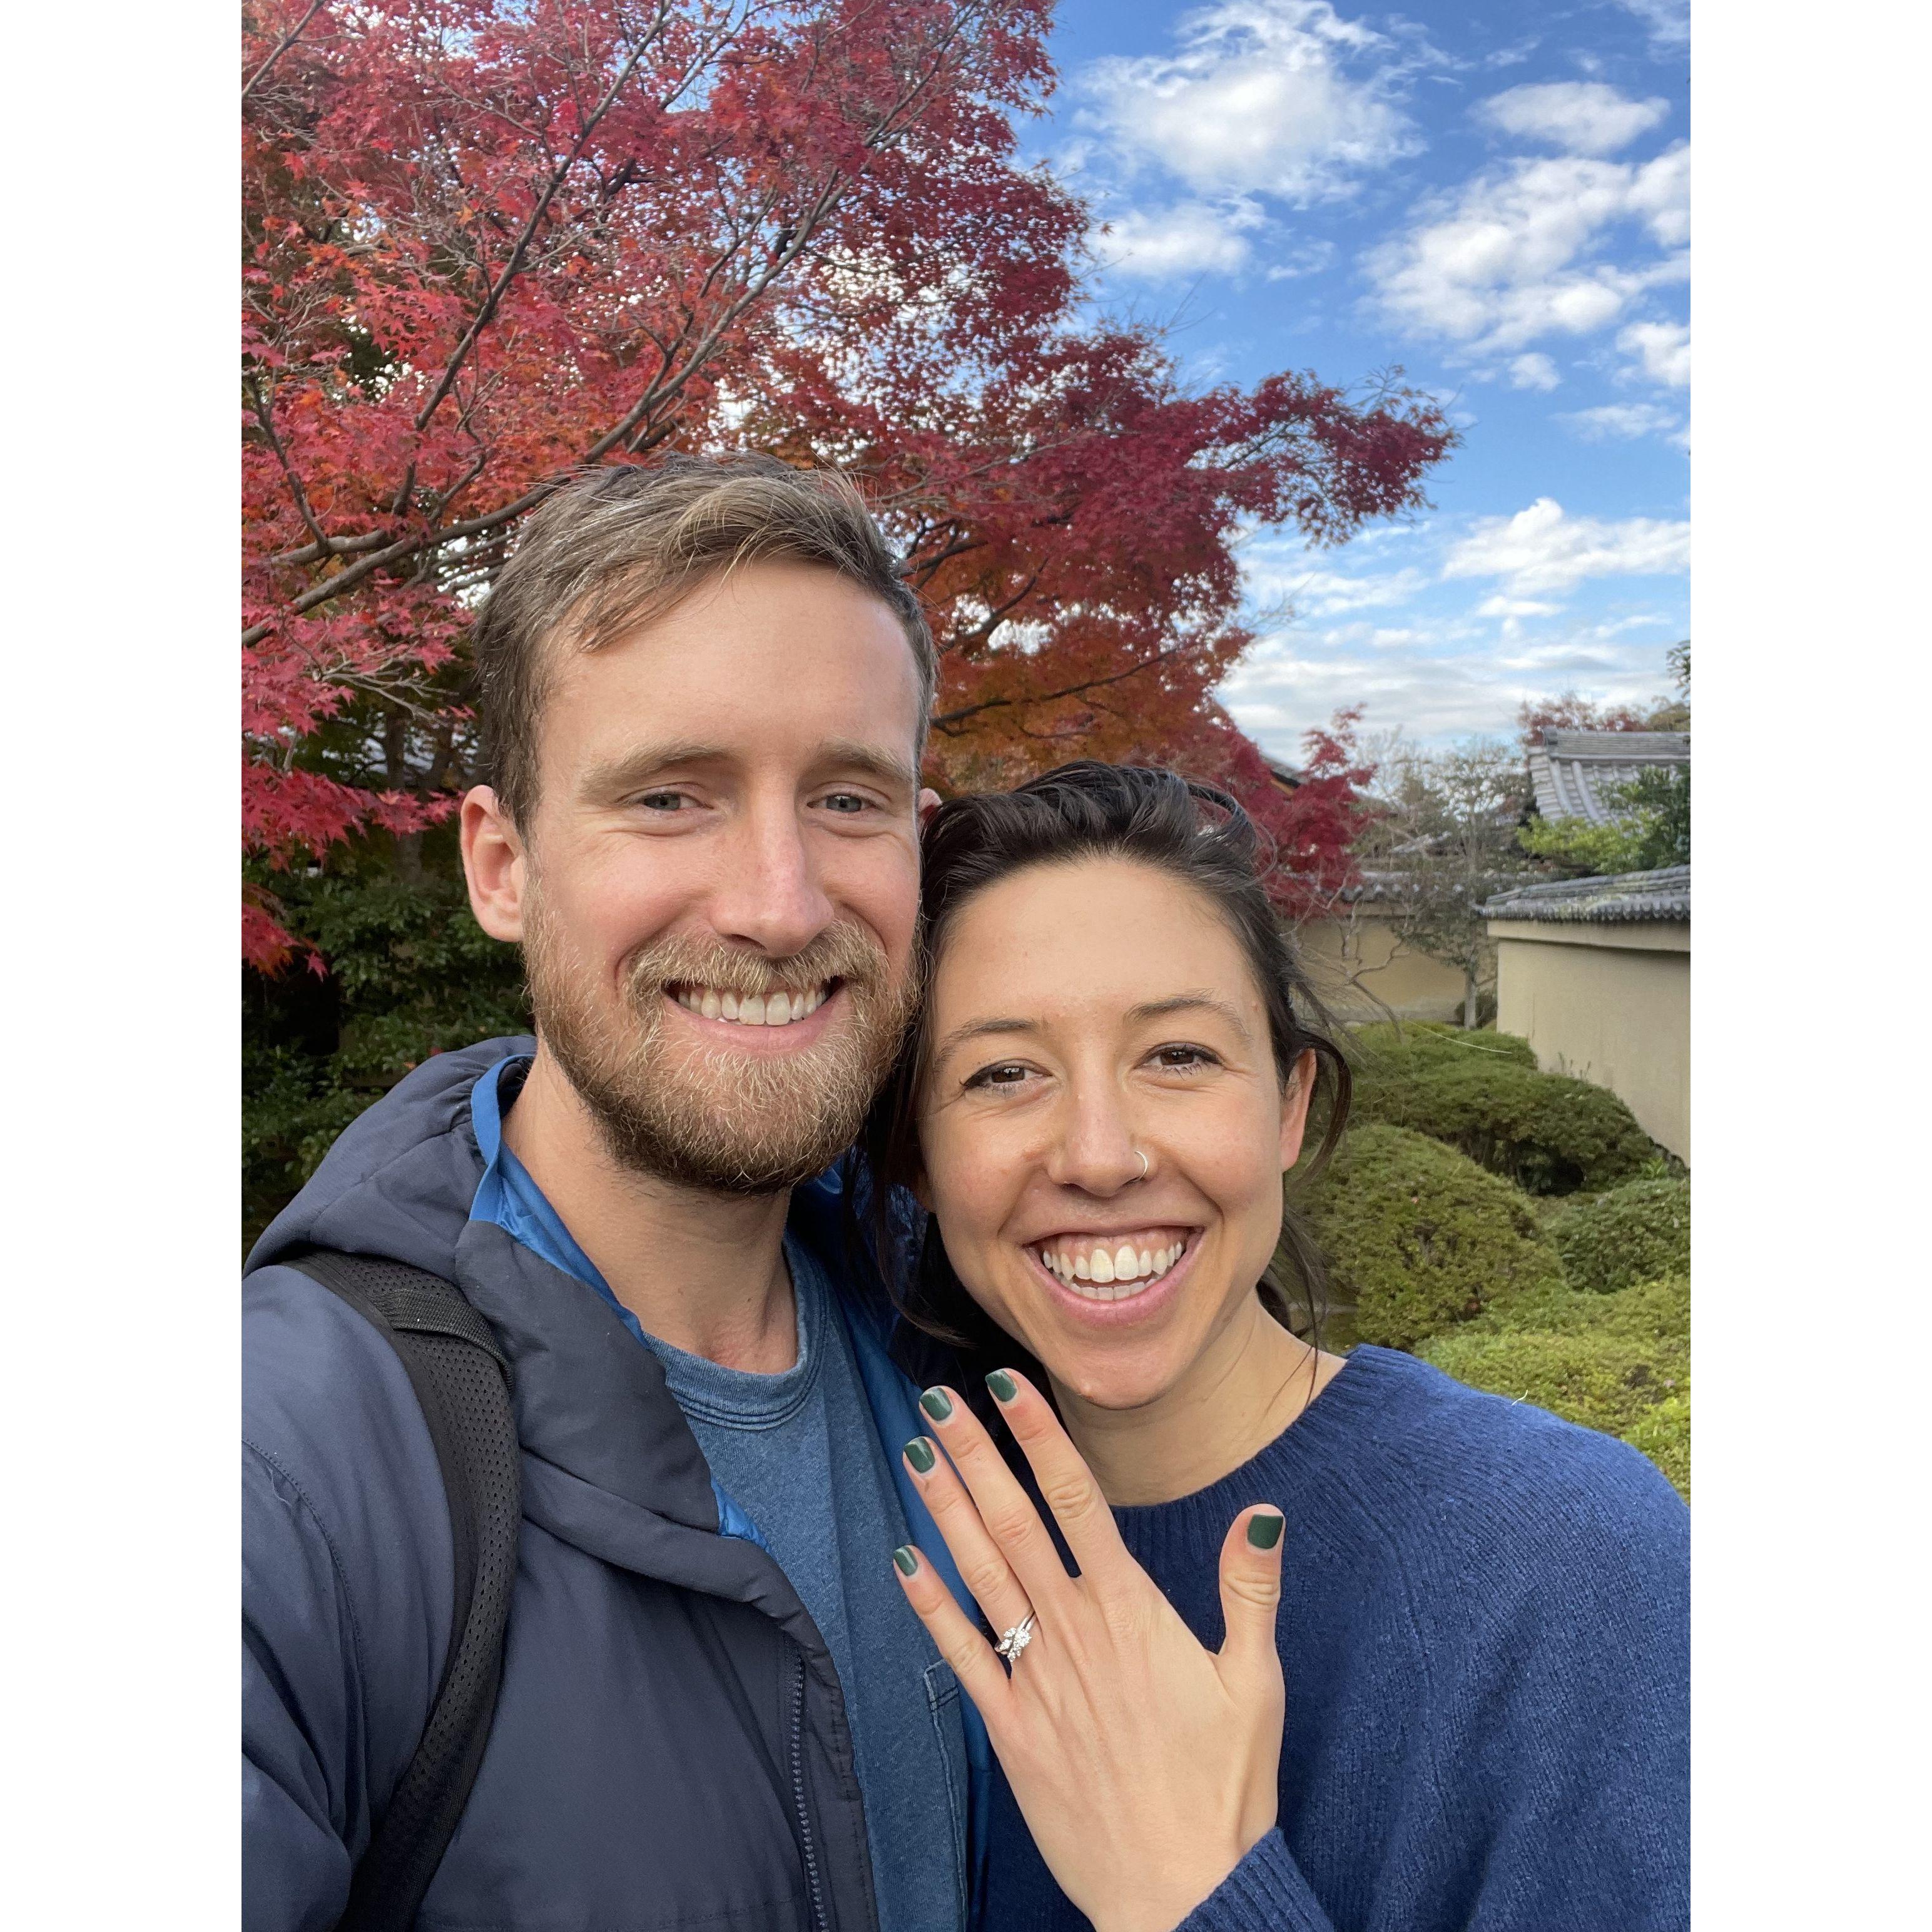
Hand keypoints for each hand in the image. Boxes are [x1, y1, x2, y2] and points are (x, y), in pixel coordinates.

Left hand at [892, 1371, 1285, 1931]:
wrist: (1183, 1893)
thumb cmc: (1226, 1788)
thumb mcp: (1258, 1682)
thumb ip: (1251, 1589)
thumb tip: (1263, 1509)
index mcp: (1131, 1611)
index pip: (1075, 1498)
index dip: (1038, 1434)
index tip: (1006, 1382)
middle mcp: (1074, 1631)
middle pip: (1014, 1521)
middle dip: (974, 1453)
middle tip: (936, 1397)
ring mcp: (1036, 1680)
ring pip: (980, 1573)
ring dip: (946, 1509)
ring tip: (916, 1450)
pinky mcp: (1011, 1730)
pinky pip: (960, 1655)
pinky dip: (929, 1604)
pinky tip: (903, 1559)